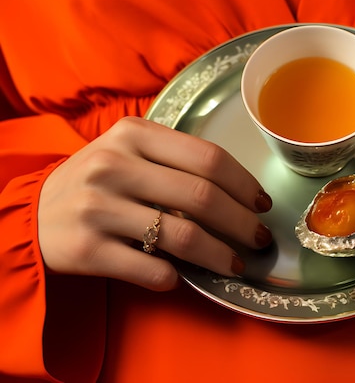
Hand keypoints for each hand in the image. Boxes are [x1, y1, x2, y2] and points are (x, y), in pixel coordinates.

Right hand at [38, 117, 272, 290]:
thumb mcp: (129, 151)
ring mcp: (97, 207)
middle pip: (202, 197)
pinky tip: (183, 276)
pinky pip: (151, 269)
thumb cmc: (99, 180)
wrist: (34, 213)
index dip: (245, 184)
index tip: (263, 204)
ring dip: (220, 256)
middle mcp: (114, 165)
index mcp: (134, 134)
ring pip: (182, 236)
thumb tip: (239, 194)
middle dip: (243, 223)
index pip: (208, 157)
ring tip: (237, 264)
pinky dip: (177, 277)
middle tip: (261, 238)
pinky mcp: (86, 249)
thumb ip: (176, 160)